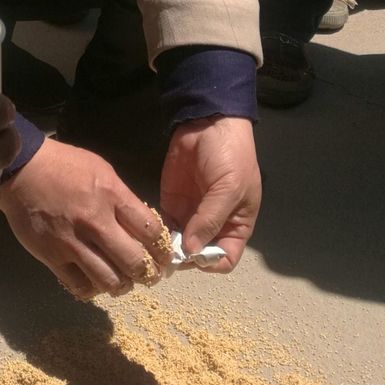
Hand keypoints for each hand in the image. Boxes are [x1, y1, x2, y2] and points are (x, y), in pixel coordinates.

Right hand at [0, 139, 171, 298]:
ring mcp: (72, 242)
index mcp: (111, 195)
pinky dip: (93, 290)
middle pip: (134, 261)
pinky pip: (79, 286)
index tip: (164, 256)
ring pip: (109, 280)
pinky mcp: (52, 257)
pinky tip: (96, 282)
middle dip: (148, 273)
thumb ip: (122, 199)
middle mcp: (95, 221)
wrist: (22, 169)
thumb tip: (141, 226)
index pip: (150, 230)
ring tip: (124, 282)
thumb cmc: (65, 166)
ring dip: (122, 286)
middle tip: (149, 275)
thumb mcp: (102, 170)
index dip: (162, 248)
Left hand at [160, 116, 260, 272]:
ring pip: (179, 243)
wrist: (208, 122)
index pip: (225, 258)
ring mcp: (191, 214)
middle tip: (168, 254)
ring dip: (168, 248)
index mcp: (236, 224)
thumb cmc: (230, 156)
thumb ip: (210, 220)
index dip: (212, 262)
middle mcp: (213, 224)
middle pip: (199, 254)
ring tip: (155, 247)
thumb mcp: (229, 188)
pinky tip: (149, 233)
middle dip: (185, 258)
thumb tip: (191, 251)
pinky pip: (164, 226)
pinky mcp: (172, 202)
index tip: (195, 256)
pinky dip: (157, 233)